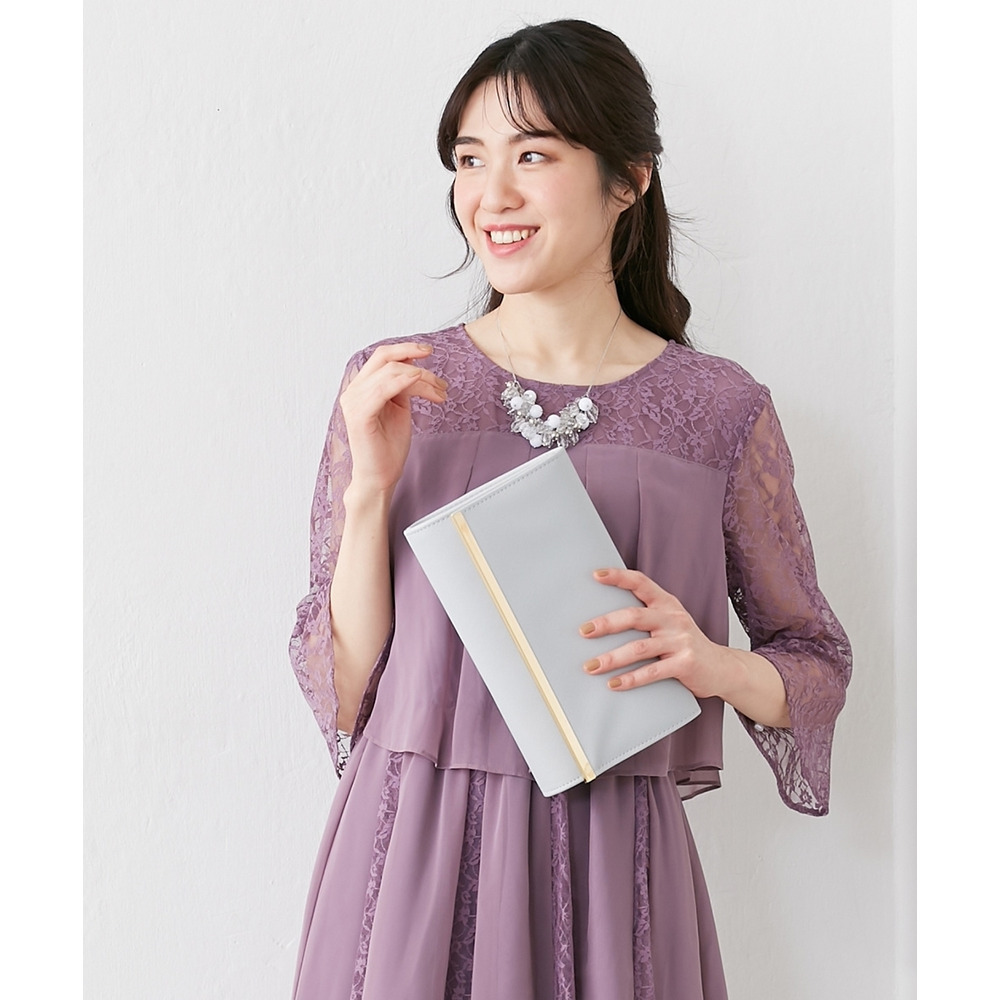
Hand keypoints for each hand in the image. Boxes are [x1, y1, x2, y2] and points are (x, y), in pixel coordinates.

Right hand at [339, 342, 447, 494]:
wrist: (379, 476)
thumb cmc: (387, 447)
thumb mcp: (399, 407)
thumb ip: (401, 386)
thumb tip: (414, 366)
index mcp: (361, 387)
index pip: (382, 356)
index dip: (405, 349)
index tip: (428, 351)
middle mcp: (353, 391)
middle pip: (384, 358)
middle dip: (414, 357)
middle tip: (436, 369)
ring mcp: (354, 402)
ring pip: (391, 372)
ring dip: (422, 378)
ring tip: (439, 392)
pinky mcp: (360, 415)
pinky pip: (384, 388)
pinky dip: (407, 382)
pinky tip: (424, 387)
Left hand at [579, 568, 730, 698]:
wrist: (722, 668)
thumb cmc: (685, 644)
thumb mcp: (669, 623)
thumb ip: (644, 617)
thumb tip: (600, 621)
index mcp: (666, 603)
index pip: (641, 583)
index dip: (619, 577)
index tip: (596, 575)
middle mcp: (673, 618)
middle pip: (634, 617)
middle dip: (606, 623)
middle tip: (584, 631)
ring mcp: (680, 640)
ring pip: (640, 648)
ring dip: (612, 658)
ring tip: (591, 666)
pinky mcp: (685, 664)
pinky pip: (652, 672)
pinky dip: (630, 679)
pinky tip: (614, 684)